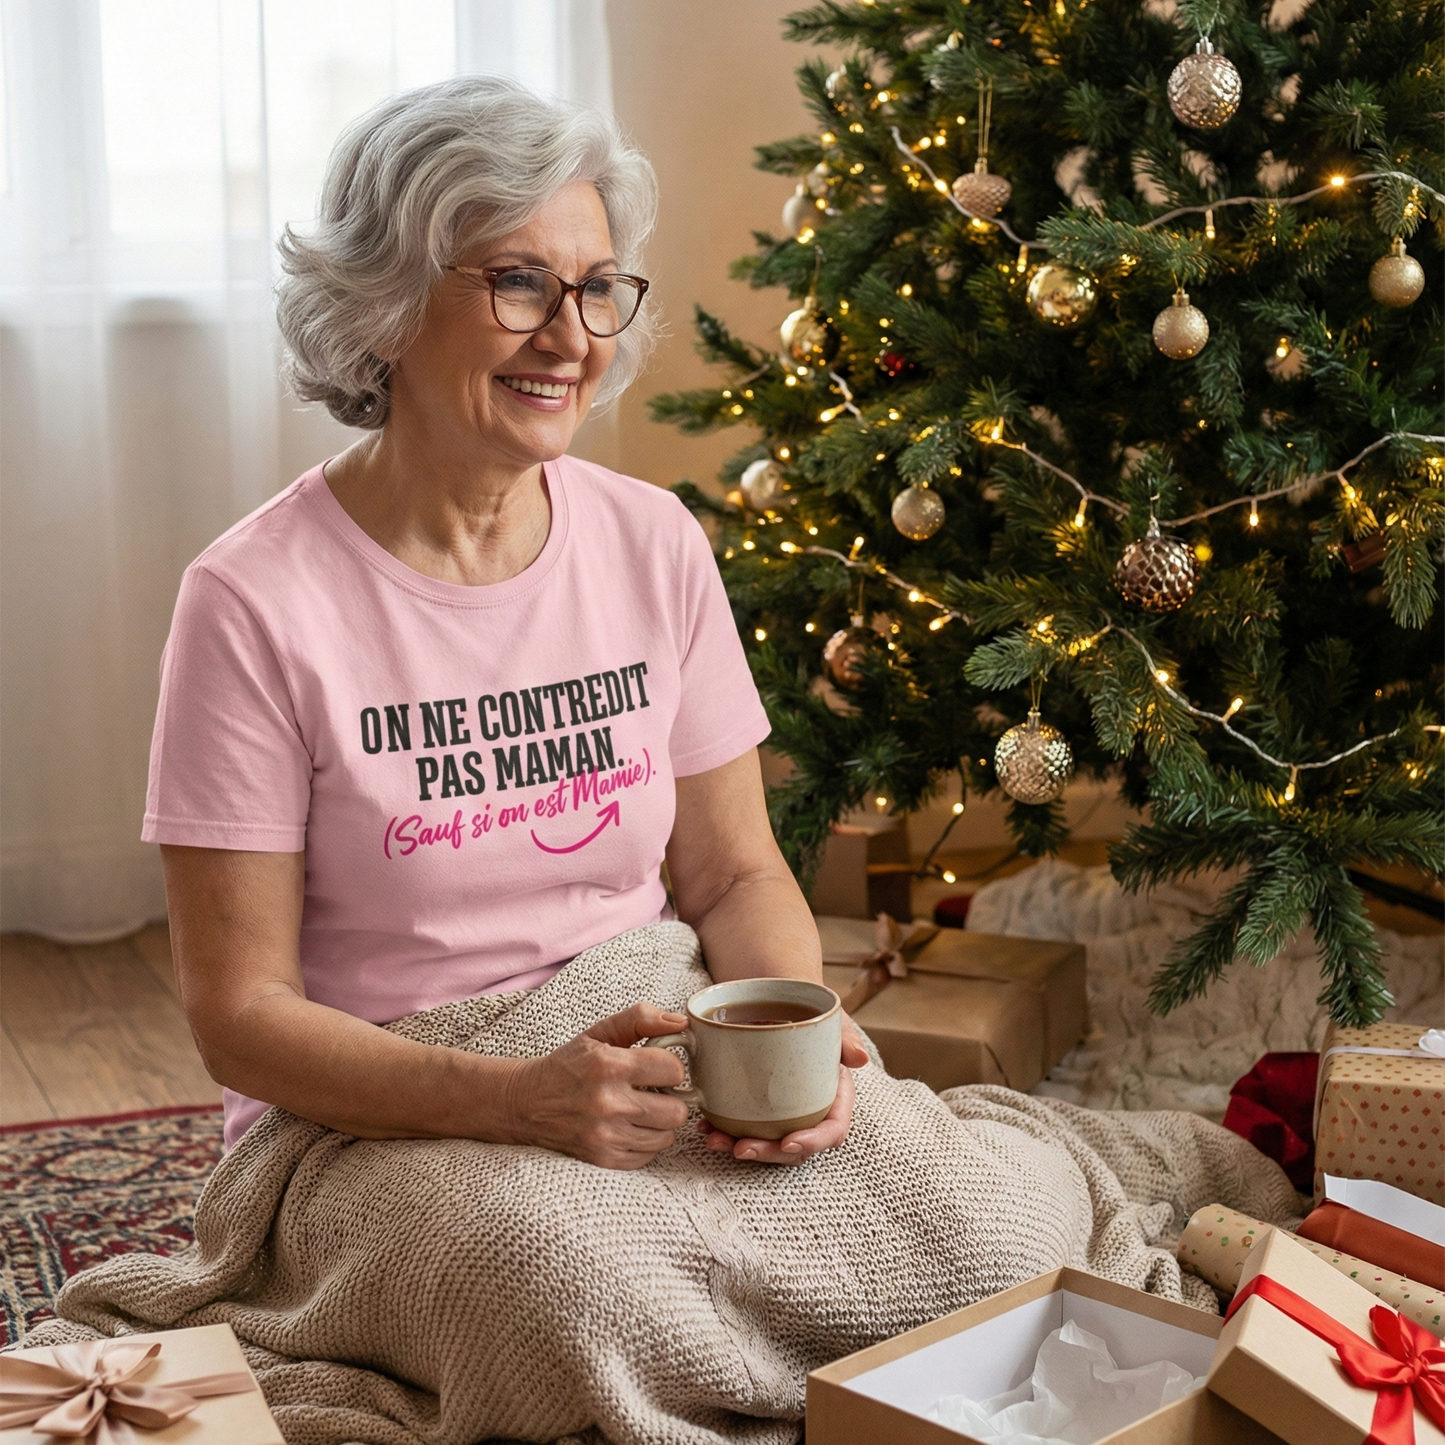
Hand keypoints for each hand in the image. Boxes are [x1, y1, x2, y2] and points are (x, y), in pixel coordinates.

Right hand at [507, 1003, 690, 1169]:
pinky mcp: (602, 1159)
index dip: (672, 1066)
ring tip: (640, 1109)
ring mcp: (605, 1136)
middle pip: (677, 1111)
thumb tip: (681, 1022)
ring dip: (659, 1122)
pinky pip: (648, 1156)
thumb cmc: (568, 1064)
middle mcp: (608, 1104)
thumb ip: (641, 1019)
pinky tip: (629, 1127)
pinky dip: (644, 1142)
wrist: (527, 1103)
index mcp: (610, 1066)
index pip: (674, 1070)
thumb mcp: (600, 1032)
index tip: (659, 1067)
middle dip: (671, 1098)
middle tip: (655, 1091)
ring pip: (666, 1136)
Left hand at [700, 1014, 869, 1165]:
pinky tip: (706, 1126)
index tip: (788, 1142)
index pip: (831, 1130)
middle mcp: (809, 1111)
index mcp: (834, 1097)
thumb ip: (845, 1039)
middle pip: (794, 1147)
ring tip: (714, 1139)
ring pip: (766, 1142)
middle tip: (739, 1147)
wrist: (777, 997)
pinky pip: (742, 1127)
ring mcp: (782, 1113)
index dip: (812, 1142)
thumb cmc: (810, 1012)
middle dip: (767, 1153)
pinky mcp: (757, 1108)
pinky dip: (722, 1131)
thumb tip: (859, 1059)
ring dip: (737, 1146)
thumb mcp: (831, 1021)